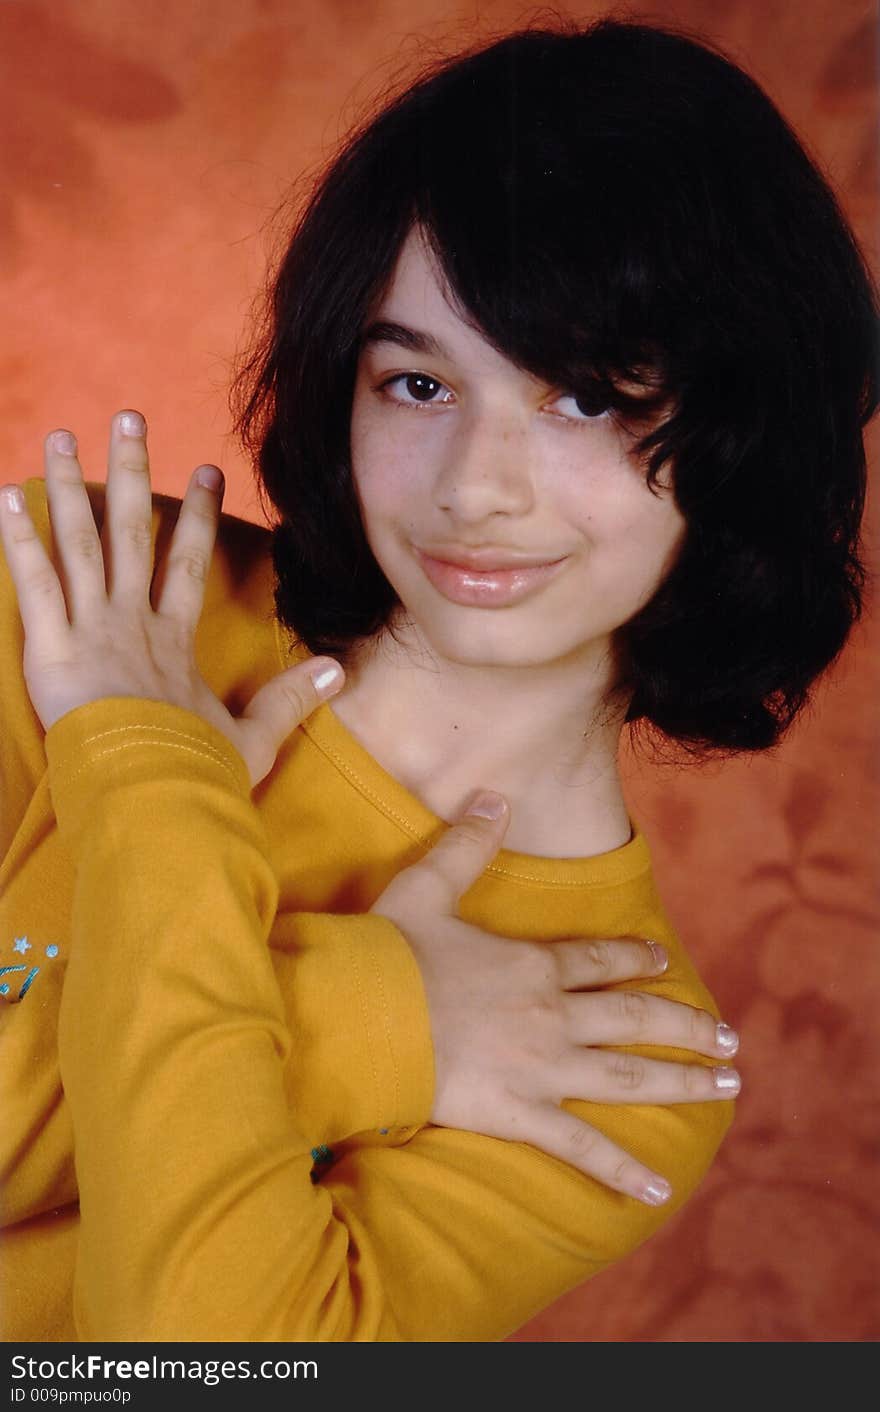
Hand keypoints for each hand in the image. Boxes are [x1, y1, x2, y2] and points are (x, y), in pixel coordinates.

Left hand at [0, 411, 343, 787]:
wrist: (153, 794)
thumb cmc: (196, 770)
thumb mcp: (253, 736)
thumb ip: (291, 699)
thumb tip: (340, 671)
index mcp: (175, 640)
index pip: (189, 562)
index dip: (197, 514)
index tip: (206, 470)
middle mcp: (133, 621)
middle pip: (130, 532)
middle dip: (129, 471)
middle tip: (129, 418)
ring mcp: (92, 630)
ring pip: (78, 544)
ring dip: (66, 488)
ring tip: (56, 436)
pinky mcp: (52, 649)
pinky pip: (35, 585)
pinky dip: (20, 541)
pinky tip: (6, 498)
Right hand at [372, 791, 740, 1206]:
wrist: (359, 1019)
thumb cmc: (388, 955)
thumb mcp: (425, 886)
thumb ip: (466, 844)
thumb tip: (493, 794)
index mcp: (533, 965)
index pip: (600, 959)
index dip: (636, 959)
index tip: (665, 962)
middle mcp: (551, 1016)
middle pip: (634, 1019)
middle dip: (687, 1027)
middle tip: (729, 1040)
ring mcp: (541, 1069)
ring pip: (627, 1077)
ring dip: (682, 1081)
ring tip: (726, 1087)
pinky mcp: (518, 1114)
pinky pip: (580, 1147)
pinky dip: (619, 1170)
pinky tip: (658, 1189)